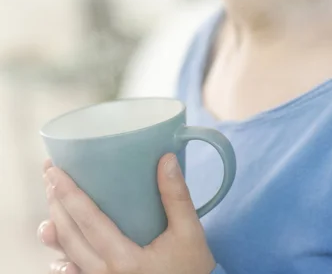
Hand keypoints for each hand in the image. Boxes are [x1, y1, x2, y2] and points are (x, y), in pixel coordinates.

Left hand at [38, 155, 215, 273]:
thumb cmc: (192, 270)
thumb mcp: (190, 233)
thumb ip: (177, 197)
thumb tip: (166, 158)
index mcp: (124, 259)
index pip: (88, 221)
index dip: (69, 194)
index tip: (55, 171)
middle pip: (70, 236)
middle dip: (57, 203)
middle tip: (50, 176)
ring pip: (68, 255)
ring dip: (56, 228)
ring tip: (50, 203)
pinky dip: (64, 262)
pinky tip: (57, 255)